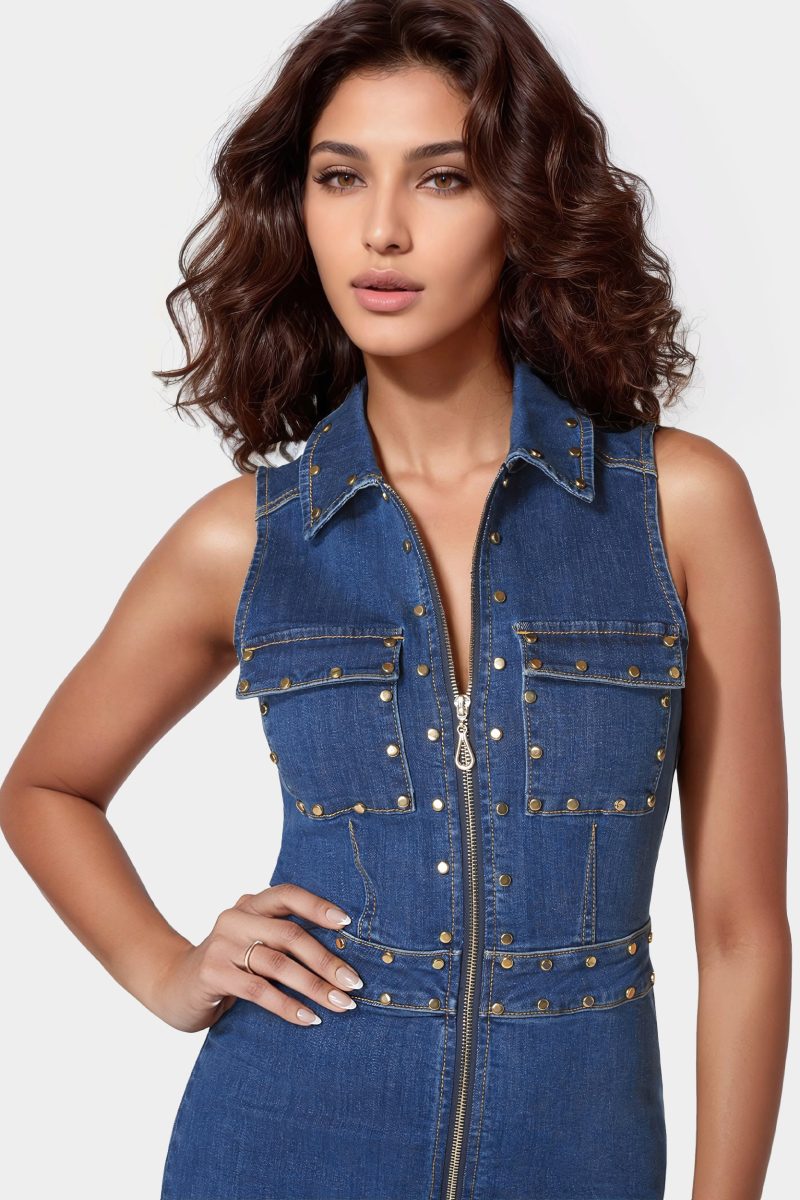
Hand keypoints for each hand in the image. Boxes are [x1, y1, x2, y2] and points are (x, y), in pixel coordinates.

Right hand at [152, 883, 363, 1031]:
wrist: (171, 986)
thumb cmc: (228, 966)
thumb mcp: (253, 944)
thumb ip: (282, 940)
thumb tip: (341, 956)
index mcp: (250, 905)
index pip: (287, 894)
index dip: (318, 906)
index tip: (348, 923)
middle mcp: (236, 918)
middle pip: (290, 934)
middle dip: (327, 960)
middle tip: (354, 983)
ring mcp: (222, 945)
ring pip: (278, 964)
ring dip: (315, 987)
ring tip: (340, 1005)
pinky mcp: (213, 973)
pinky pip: (259, 990)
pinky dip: (288, 1006)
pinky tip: (308, 1019)